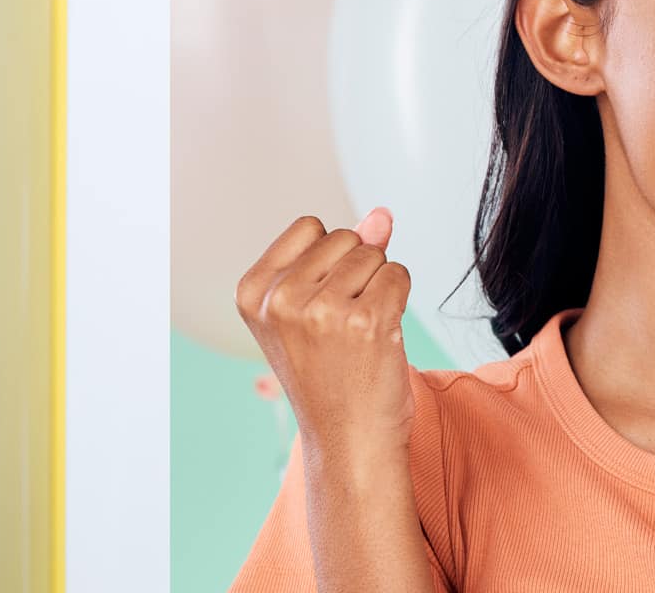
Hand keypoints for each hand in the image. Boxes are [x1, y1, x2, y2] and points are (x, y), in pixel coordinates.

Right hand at [234, 208, 416, 454]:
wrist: (349, 440)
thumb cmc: (333, 376)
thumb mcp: (316, 309)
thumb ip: (344, 255)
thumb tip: (382, 214)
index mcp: (253, 292)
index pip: (309, 227)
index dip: (330, 258)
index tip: (322, 303)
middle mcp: (280, 299)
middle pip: (346, 237)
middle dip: (358, 271)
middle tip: (345, 326)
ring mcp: (322, 309)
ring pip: (376, 254)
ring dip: (381, 286)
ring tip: (362, 333)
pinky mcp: (365, 320)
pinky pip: (399, 274)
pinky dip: (400, 300)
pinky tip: (382, 335)